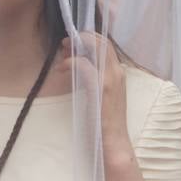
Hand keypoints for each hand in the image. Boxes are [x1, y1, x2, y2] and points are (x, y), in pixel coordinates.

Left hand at [57, 33, 128, 149]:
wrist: (114, 142)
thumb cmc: (106, 122)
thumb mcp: (103, 95)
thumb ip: (97, 79)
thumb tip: (81, 65)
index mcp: (119, 73)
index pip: (107, 45)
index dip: (89, 40)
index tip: (73, 45)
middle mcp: (118, 72)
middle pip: (102, 41)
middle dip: (82, 38)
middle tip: (65, 44)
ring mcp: (111, 78)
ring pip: (95, 48)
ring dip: (75, 47)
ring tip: (62, 53)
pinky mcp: (101, 87)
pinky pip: (84, 65)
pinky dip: (70, 62)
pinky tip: (61, 68)